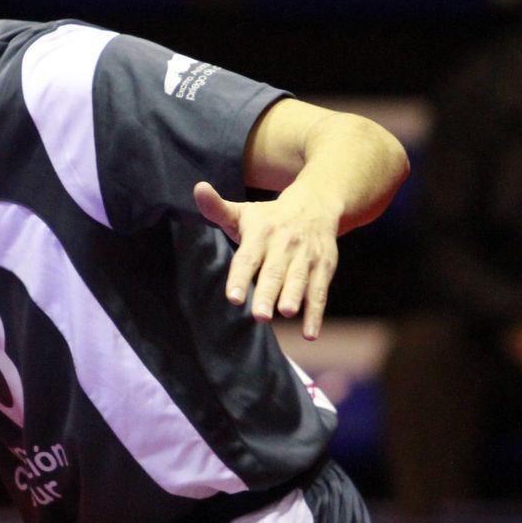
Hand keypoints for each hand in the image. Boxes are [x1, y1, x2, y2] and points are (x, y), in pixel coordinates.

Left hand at [193, 181, 340, 339]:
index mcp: (261, 233)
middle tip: (260, 316)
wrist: (316, 205)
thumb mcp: (243, 212)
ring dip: (294, 297)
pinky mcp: (324, 267)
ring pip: (300, 280)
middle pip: (275, 272)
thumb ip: (217, 208)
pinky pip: (320, 292)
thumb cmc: (268, 218)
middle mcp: (285, 245)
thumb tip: (197, 188)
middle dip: (268, 293)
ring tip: (286, 312)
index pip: (248, 258)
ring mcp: (306, 257)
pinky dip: (316, 314)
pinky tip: (310, 334)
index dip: (240, 278)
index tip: (233, 298)